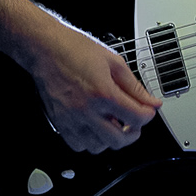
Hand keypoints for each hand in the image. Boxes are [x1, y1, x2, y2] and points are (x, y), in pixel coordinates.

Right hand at [24, 19, 161, 152]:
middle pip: (119, 139)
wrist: (45, 48)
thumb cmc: (74, 49)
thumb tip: (150, 101)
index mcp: (103, 93)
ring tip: (113, 124)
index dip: (148, 115)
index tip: (148, 110)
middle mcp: (87, 110)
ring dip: (110, 138)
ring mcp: (71, 119)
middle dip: (133, 132)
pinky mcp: (60, 122)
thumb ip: (134, 86)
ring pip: (98, 147)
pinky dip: (90, 141)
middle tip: (134, 122)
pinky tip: (94, 127)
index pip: (136, 117)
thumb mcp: (113, 61)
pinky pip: (78, 145)